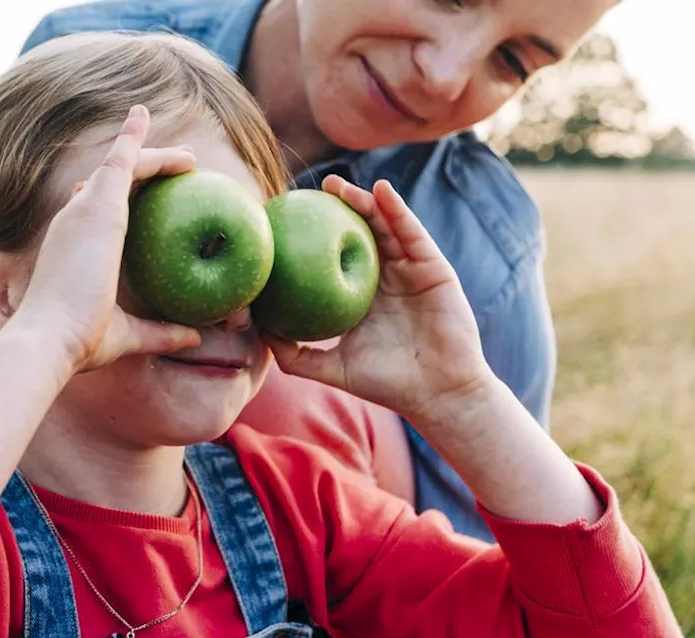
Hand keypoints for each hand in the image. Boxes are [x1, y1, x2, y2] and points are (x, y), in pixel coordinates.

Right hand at [12, 105, 202, 370]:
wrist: (51, 336)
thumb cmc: (80, 340)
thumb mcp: (129, 334)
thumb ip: (161, 332)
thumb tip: (194, 338)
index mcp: (74, 248)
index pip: (94, 212)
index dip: (115, 197)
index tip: (141, 193)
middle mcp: (74, 222)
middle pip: (110, 183)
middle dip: (143, 169)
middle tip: (179, 165)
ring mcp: (83, 210)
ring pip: (121, 168)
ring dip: (155, 158)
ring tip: (189, 157)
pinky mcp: (99, 205)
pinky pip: (121, 159)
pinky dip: (133, 137)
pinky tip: (148, 120)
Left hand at [265, 176, 494, 424]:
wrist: (437, 395)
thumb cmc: (387, 384)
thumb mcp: (331, 369)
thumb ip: (295, 355)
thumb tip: (258, 333)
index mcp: (364, 297)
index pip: (339, 257)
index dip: (319, 237)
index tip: (291, 219)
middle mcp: (388, 279)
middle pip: (361, 234)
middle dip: (339, 209)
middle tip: (313, 190)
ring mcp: (412, 271)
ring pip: (386, 227)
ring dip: (364, 201)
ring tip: (338, 185)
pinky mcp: (434, 268)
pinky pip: (413, 233)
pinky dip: (398, 210)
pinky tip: (381, 190)